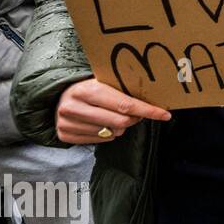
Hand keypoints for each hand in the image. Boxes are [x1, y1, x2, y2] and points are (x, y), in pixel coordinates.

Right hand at [55, 79, 170, 144]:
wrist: (59, 97)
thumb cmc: (89, 88)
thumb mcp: (103, 83)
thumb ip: (123, 91)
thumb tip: (154, 100)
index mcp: (87, 90)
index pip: (125, 104)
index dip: (148, 110)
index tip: (165, 115)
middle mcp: (74, 107)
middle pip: (120, 122)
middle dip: (134, 119)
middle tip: (136, 114)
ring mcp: (67, 123)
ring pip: (111, 133)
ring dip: (120, 127)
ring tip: (112, 116)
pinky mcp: (65, 135)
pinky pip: (101, 140)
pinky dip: (107, 134)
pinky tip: (101, 124)